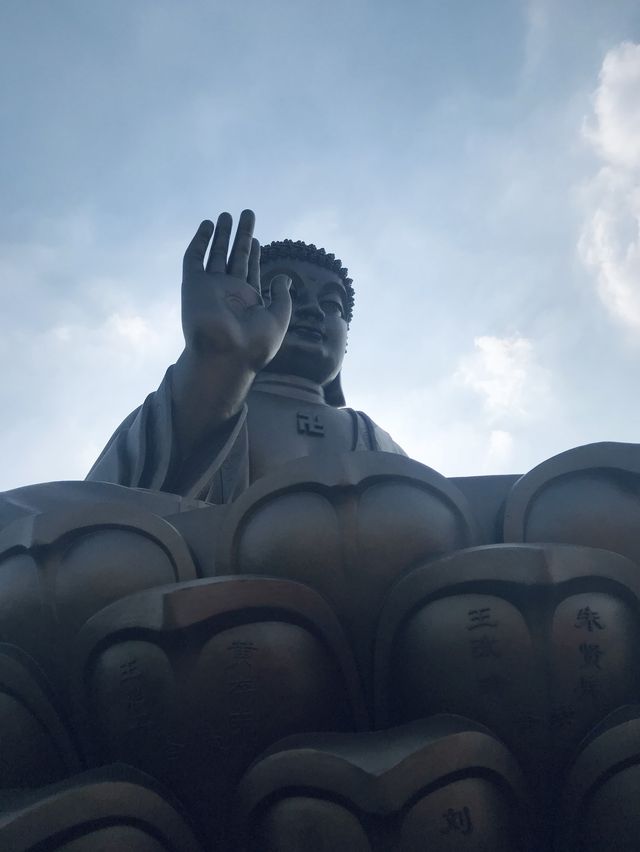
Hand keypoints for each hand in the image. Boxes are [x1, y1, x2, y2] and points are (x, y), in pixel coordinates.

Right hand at [182, 210, 291, 371]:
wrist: (226, 355)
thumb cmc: (255, 344)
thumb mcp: (278, 318)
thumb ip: (282, 298)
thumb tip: (282, 278)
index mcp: (248, 302)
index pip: (250, 271)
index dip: (253, 254)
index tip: (256, 239)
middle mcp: (229, 293)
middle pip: (235, 257)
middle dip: (241, 236)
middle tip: (247, 214)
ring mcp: (210, 288)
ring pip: (216, 254)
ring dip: (221, 234)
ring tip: (227, 214)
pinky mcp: (193, 285)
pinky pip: (194, 259)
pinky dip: (199, 241)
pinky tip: (208, 225)